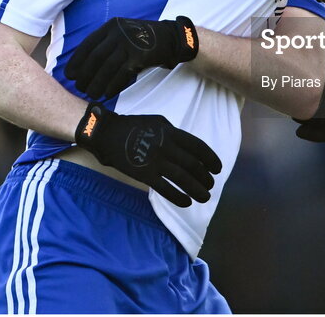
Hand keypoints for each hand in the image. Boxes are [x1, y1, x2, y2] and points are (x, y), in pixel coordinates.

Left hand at [65, 16, 198, 99]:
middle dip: (85, 75)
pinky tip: (107, 94)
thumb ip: (106, 43)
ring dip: (97, 83)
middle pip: (95, 57)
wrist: (171, 38)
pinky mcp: (141, 56)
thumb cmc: (142, 38)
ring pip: (107, 67)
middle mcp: (118, 33)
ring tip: (91, 94)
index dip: (76, 61)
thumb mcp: (122, 32)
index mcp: (110, 26)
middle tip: (80, 88)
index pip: (87, 44)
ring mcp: (130, 43)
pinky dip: (113, 85)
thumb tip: (84, 65)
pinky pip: (122, 74)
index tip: (69, 75)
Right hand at [75, 104, 221, 206]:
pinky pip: (165, 189)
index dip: (211, 159)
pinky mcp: (144, 175)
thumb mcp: (158, 121)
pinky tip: (186, 202)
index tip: (217, 168)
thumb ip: (174, 132)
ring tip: (205, 197)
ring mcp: (156, 162)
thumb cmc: (133, 126)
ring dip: (197, 189)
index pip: (198, 147)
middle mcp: (167, 147)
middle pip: (193, 165)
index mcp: (172, 132)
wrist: (107, 134)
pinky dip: (178, 197)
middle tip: (211, 185)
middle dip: (205, 177)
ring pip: (182, 178)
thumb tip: (187, 146)